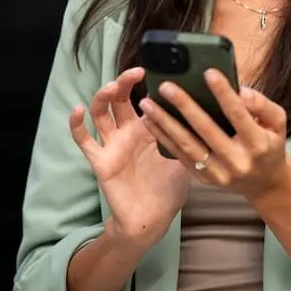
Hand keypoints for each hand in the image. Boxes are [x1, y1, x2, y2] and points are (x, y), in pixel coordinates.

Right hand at [69, 67, 190, 250]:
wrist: (153, 220)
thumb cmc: (170, 191)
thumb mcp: (187, 158)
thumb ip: (192, 135)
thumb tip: (213, 111)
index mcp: (149, 130)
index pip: (144, 98)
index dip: (148, 84)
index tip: (160, 69)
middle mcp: (128, 133)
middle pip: (120, 99)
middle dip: (125, 82)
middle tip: (135, 72)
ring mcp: (112, 144)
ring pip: (101, 112)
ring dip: (103, 96)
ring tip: (111, 87)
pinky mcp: (101, 160)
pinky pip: (84, 140)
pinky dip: (76, 124)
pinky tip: (77, 110)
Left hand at [139, 69, 289, 199]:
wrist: (264, 183)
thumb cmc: (269, 144)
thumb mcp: (278, 122)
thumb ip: (262, 104)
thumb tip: (240, 91)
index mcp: (258, 144)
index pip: (238, 115)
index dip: (224, 93)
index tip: (208, 72)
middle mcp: (237, 161)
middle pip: (206, 130)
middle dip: (184, 106)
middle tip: (166, 86)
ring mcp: (218, 173)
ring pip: (187, 145)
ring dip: (165, 123)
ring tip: (148, 103)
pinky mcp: (203, 178)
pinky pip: (180, 156)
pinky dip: (163, 137)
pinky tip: (150, 121)